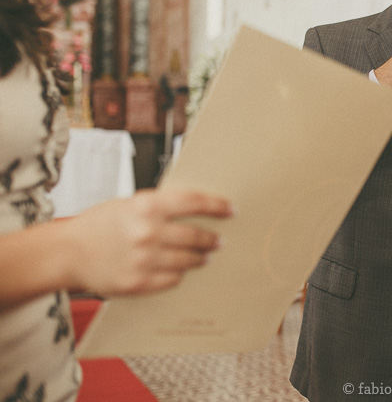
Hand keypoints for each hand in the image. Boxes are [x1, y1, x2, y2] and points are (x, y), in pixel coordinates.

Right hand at [65, 189, 232, 295]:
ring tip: (204, 256)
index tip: (231, 209)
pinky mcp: (139, 282)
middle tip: (218, 240)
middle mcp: (148, 232)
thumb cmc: (99, 225)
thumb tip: (196, 210)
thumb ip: (160, 207)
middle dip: (211, 239)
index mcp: (147, 206)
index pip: (195, 202)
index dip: (217, 206)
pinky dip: (179, 274)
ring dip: (200, 258)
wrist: (67, 252)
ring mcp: (144, 259)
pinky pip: (172, 279)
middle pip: (196, 236)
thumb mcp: (130, 204)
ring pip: (188, 260)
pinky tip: (180, 270)